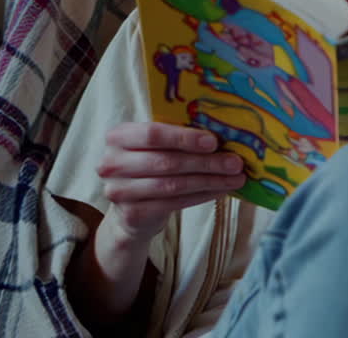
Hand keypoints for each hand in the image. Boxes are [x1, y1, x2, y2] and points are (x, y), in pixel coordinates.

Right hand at [96, 122, 245, 247]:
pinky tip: (219, 191)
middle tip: (235, 163)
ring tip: (234, 178)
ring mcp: (119, 191)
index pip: (153, 134)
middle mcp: (112, 163)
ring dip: (209, 181)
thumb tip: (223, 133)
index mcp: (118, 136)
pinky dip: (201, 196)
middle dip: (205, 162)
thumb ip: (177, 137)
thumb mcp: (155, 147)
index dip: (184, 138)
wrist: (130, 209)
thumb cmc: (149, 166)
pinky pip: (174, 203)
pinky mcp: (132, 214)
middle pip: (166, 161)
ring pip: (173, 184)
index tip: (213, 142)